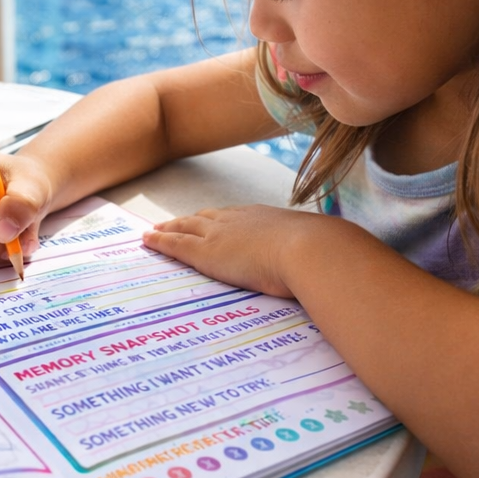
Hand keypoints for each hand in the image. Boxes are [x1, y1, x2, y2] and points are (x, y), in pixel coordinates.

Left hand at [142, 205, 318, 297]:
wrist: (310, 250)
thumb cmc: (321, 254)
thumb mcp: (316, 249)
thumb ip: (314, 254)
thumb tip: (331, 260)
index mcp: (263, 218)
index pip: (233, 217)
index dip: (216, 219)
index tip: (207, 220)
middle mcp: (238, 220)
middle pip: (204, 217)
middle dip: (186, 220)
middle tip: (170, 223)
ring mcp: (220, 234)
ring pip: (185, 228)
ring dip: (168, 228)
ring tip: (153, 232)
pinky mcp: (207, 253)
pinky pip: (175, 244)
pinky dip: (159, 241)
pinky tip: (147, 240)